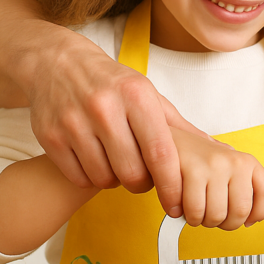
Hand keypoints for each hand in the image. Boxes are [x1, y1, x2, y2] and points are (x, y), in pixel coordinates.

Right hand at [25, 28, 206, 217]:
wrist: (57, 62)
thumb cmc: (110, 82)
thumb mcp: (147, 94)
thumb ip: (177, 126)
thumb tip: (213, 149)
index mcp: (135, 95)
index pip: (160, 152)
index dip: (171, 183)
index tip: (176, 201)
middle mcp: (104, 107)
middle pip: (132, 172)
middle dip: (142, 184)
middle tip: (142, 176)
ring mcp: (74, 122)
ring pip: (104, 178)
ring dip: (115, 181)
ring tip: (117, 164)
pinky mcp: (50, 136)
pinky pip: (79, 177)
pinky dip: (90, 178)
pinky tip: (95, 161)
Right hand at [170, 128, 263, 229]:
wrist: (168, 139)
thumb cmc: (198, 160)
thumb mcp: (227, 169)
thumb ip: (242, 190)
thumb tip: (251, 220)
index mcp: (247, 162)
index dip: (258, 213)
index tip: (247, 221)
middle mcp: (234, 161)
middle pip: (240, 212)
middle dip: (224, 223)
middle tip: (213, 216)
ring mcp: (215, 165)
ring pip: (216, 215)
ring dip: (203, 221)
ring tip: (197, 209)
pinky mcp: (193, 170)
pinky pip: (195, 211)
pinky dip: (188, 216)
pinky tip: (184, 207)